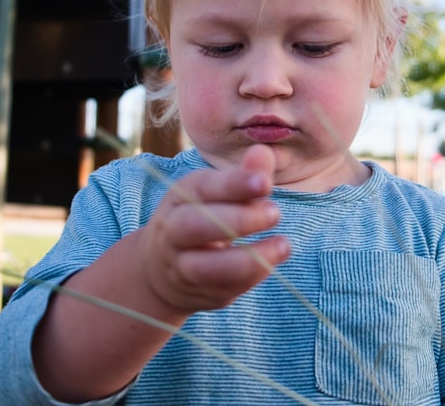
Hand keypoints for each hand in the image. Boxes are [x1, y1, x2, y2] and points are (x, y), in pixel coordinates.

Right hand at [137, 144, 290, 312]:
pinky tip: (272, 262)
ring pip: (205, 267)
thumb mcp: (218, 193)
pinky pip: (222, 289)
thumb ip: (244, 176)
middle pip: (195, 226)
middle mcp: (173, 230)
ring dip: (248, 259)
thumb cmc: (203, 217)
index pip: (203, 188)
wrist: (161, 269)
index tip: (265, 183)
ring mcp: (181, 264)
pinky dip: (250, 277)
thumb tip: (263, 152)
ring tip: (283, 245)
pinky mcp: (197, 292)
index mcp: (182, 196)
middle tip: (275, 213)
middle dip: (238, 220)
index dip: (234, 185)